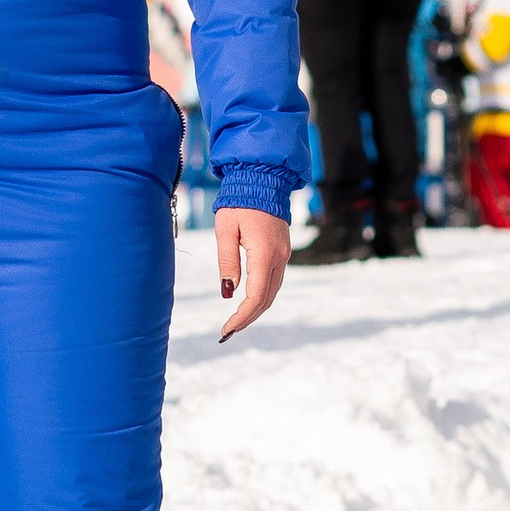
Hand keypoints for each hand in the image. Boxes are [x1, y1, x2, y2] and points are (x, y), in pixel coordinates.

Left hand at [216, 206, 289, 338]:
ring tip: (235, 322)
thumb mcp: (225, 230)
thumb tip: (228, 292)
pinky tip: (247, 301)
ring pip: (272, 291)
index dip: (242, 317)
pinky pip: (274, 280)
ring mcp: (284, 254)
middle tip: (227, 332)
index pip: (256, 295)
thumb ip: (227, 262)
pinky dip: (261, 295)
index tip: (226, 329)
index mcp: (264, 252)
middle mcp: (279, 256)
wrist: (263, 178)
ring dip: (255, 309)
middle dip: (248, 318)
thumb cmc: (239, 201)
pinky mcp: (282, 250)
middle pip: (267, 299)